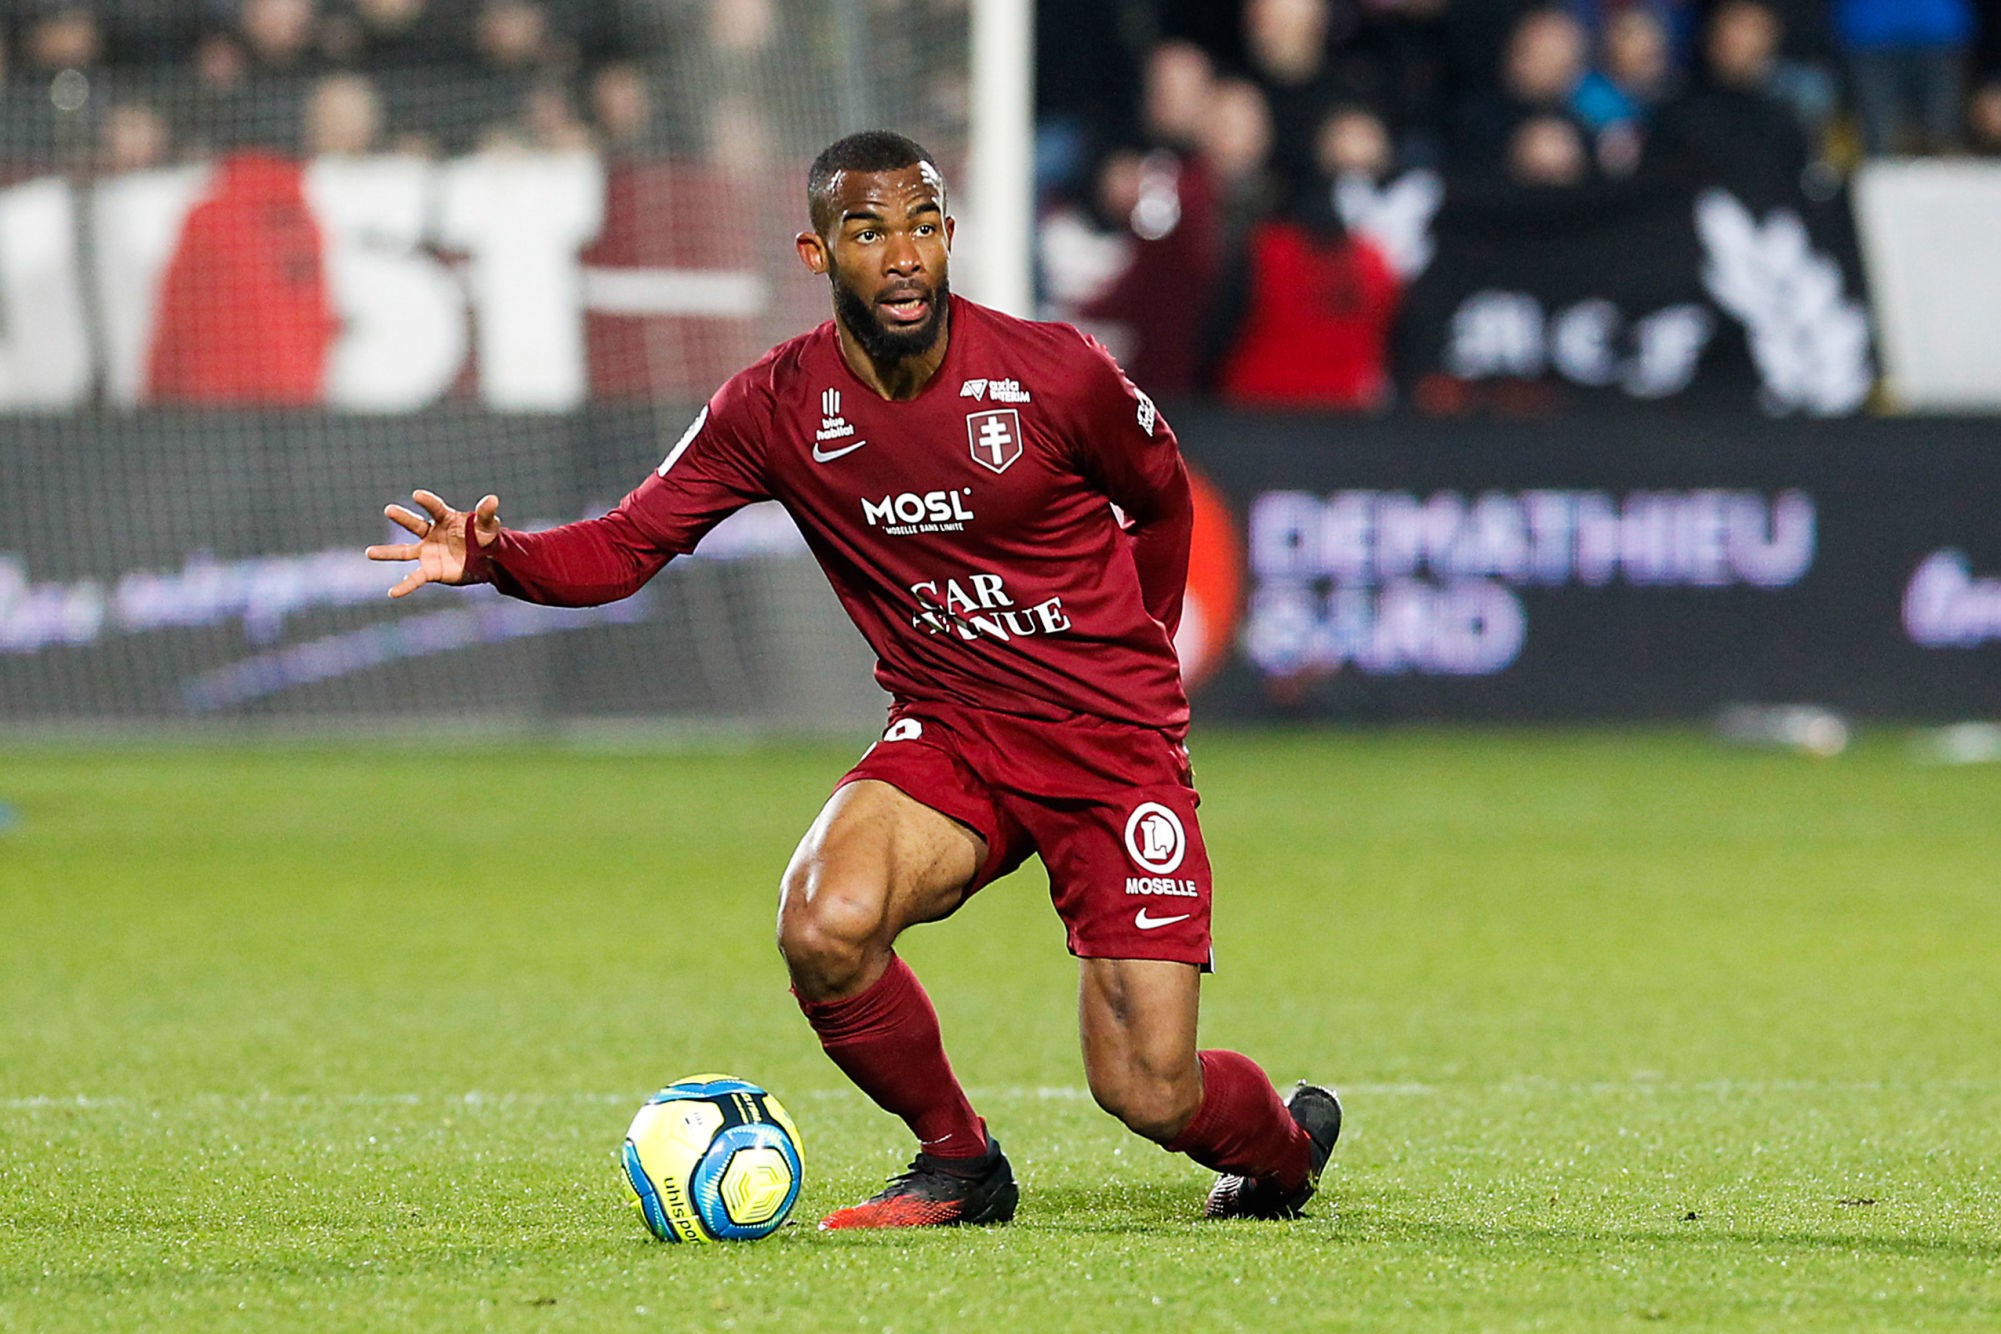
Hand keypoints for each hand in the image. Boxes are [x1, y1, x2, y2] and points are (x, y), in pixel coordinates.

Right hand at [365, 489, 500, 597]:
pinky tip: (392, 592)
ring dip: (387, 553)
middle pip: (415, 525)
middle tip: (389, 510)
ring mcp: (428, 552)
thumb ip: (486, 514)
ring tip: (369, 553)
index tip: (417, 495)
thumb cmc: (485, 538)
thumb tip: (492, 499)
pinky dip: (404, 586)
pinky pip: (415, 578)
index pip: (435, 508)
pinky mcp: (431, 570)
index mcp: (445, 519)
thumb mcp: (488, 527)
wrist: (486, 560)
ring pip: (404, 552)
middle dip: (402, 518)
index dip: (427, 502)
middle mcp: (432, 534)